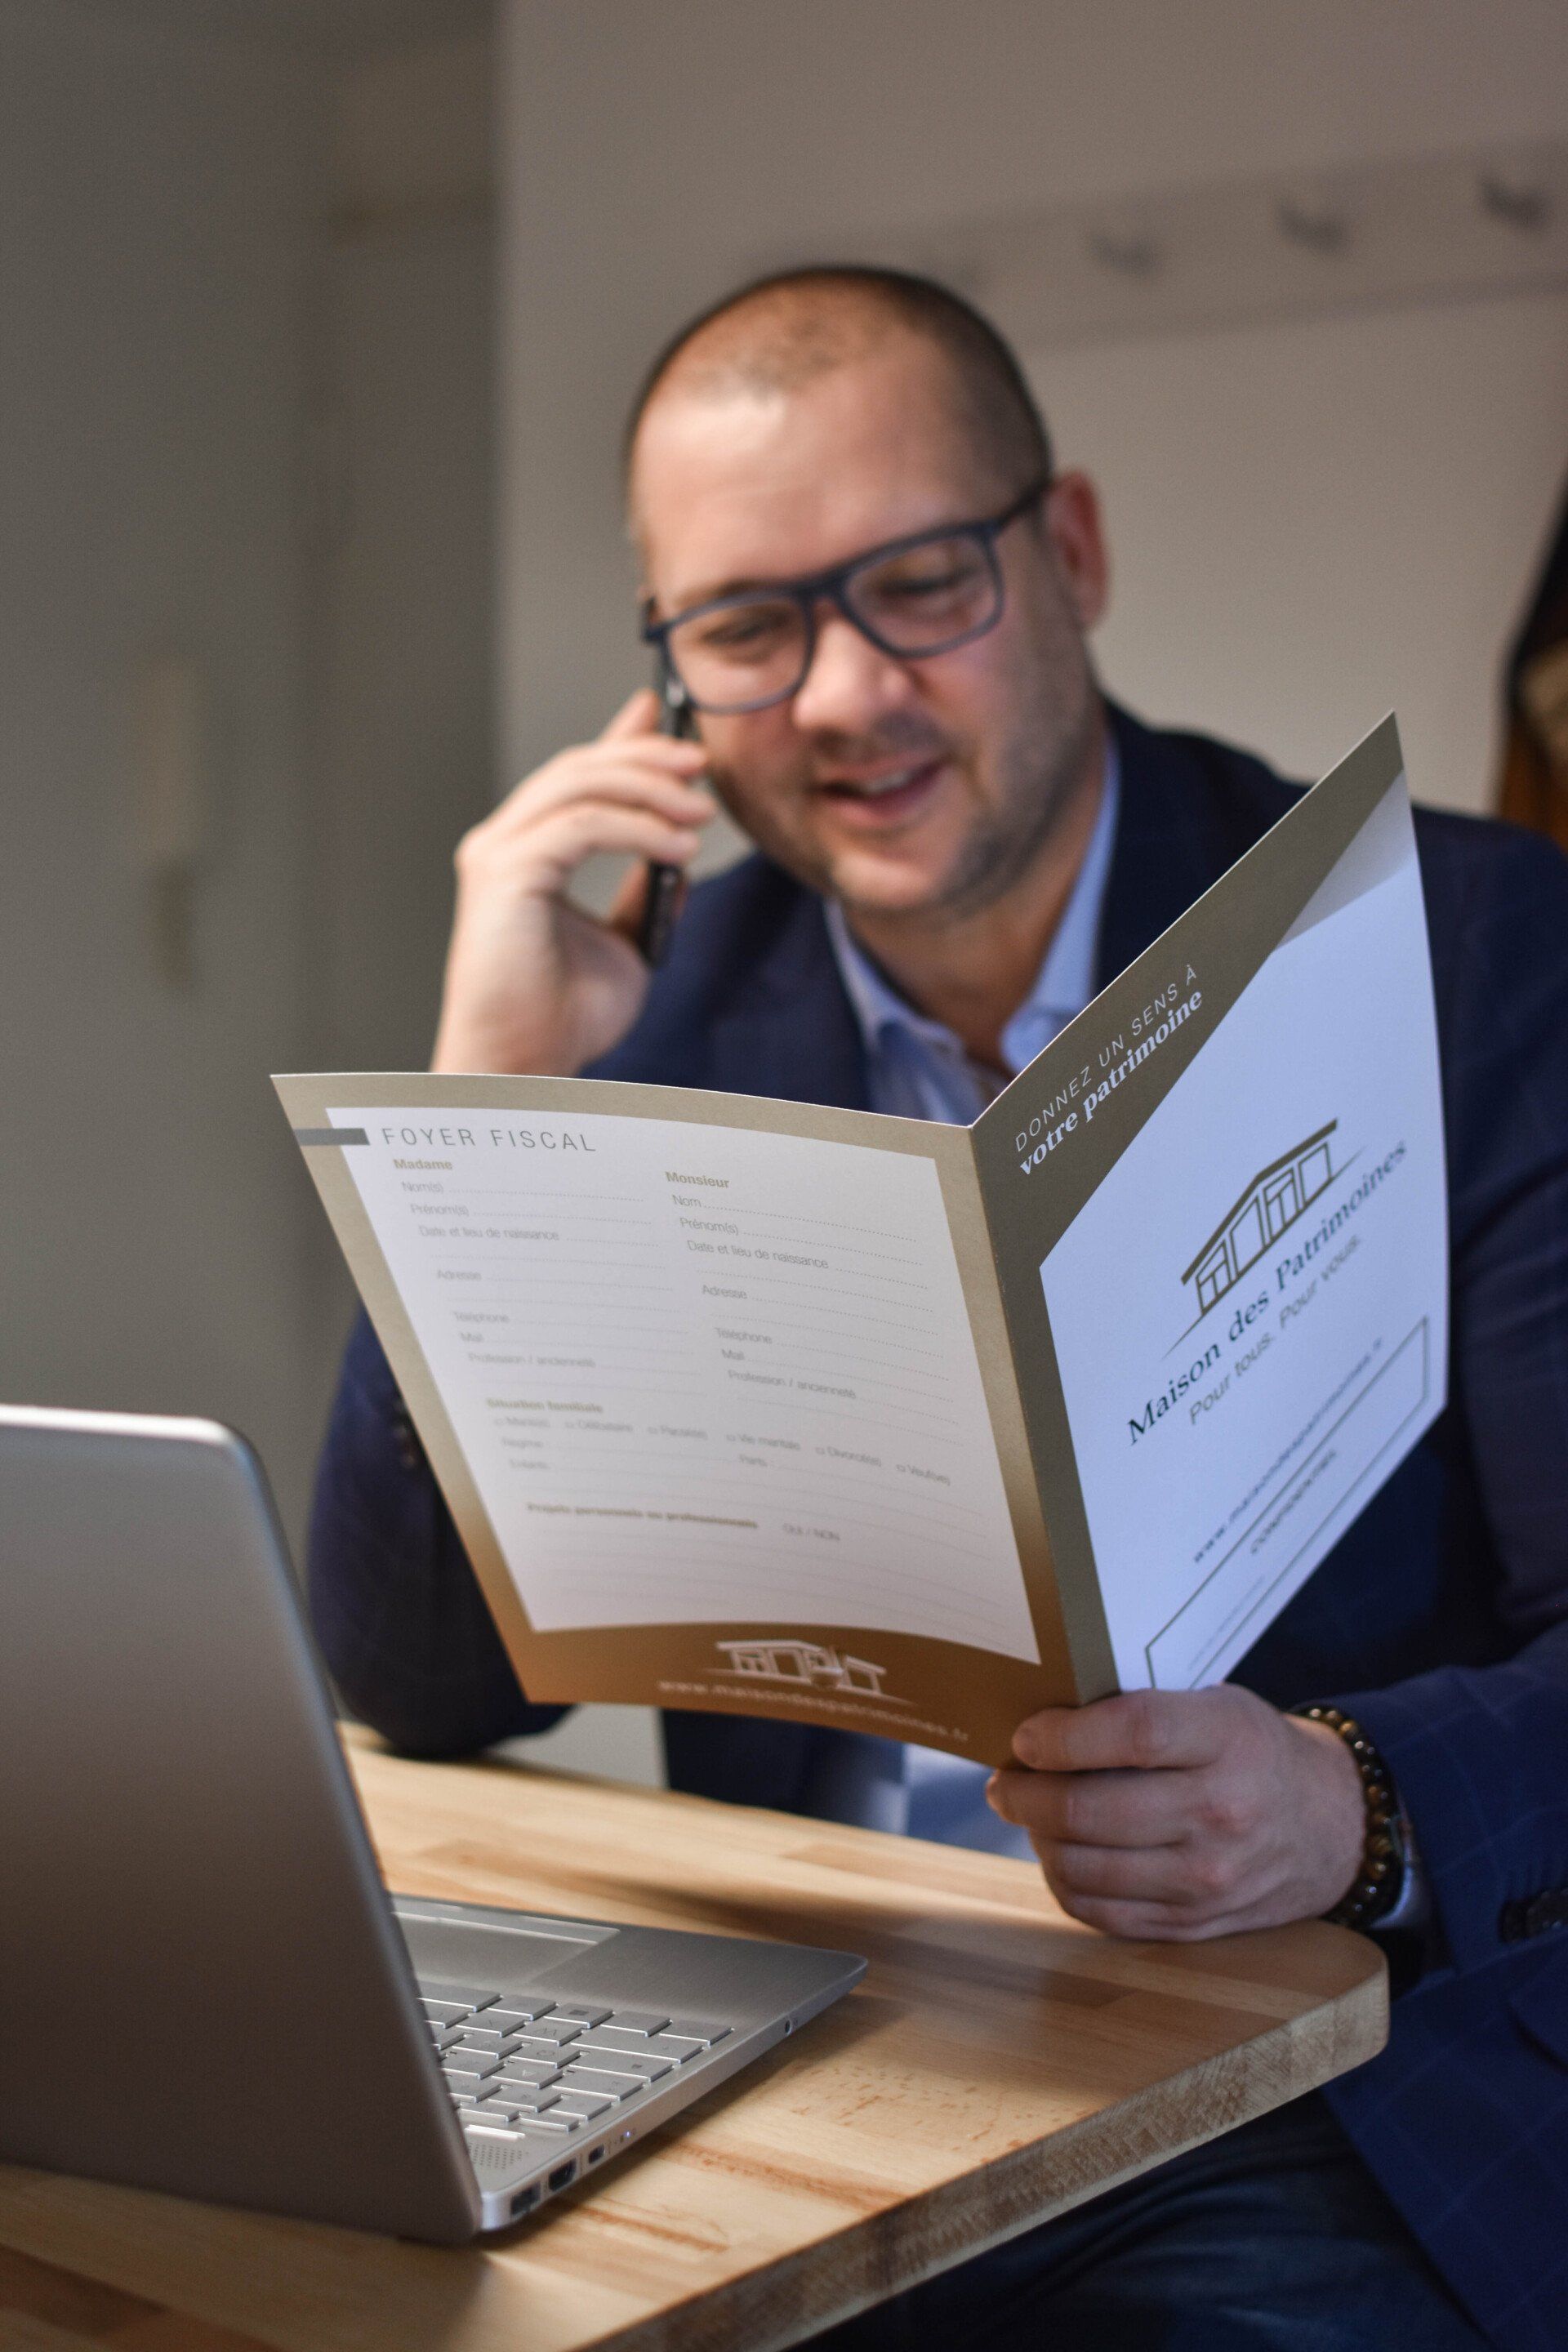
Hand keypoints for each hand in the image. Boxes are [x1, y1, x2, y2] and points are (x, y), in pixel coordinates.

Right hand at [431, 689, 712, 1074]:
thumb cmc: (561, 1019)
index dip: (621, 738)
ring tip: (702, 809)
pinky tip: (678, 845)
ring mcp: (498, 855)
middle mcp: (504, 844)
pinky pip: (581, 825)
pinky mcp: (505, 875)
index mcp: (527, 853)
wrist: (525, 1070)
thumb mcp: (627, 946)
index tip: (664, 714)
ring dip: (650, 788)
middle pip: (579, 767)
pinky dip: (637, 829)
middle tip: (702, 760)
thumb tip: (680, 858)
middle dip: (646, 755)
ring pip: (579, 784)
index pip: (576, 775)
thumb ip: (645, 897)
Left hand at [986, 1686, 1365, 1939]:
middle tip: (1006, 1779)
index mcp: (1229, 1740)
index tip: (1026, 1736)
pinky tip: (1060, 1854)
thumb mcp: (1217, 1705)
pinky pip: (1101, 1912)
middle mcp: (1223, 1814)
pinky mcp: (1195, 1924)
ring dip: (1037, 1838)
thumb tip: (1042, 1726)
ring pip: (1086, 1868)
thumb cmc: (1252, 1751)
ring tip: (1027, 1813)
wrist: (1329, 1826)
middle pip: (1092, 1810)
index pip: (1133, 1734)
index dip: (1064, 1736)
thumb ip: (1145, 1712)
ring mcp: (1209, 1879)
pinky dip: (1064, 1882)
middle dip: (1026, 1794)